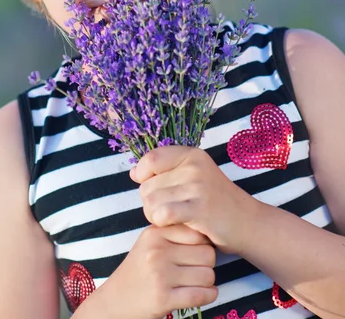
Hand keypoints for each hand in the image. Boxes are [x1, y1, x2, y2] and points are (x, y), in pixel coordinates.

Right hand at [96, 224, 216, 318]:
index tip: (198, 253)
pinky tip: (205, 294)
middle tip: (198, 270)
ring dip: (208, 282)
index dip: (204, 244)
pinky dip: (209, 296)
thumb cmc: (139, 270)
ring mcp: (160, 275)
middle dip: (208, 264)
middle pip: (207, 254)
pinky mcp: (163, 298)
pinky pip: (201, 295)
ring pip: (208, 275)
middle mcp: (157, 251)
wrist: (114, 301)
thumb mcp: (150, 243)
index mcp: (155, 233)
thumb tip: (208, 231)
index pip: (198, 233)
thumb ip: (174, 233)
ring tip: (197, 283)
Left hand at [130, 146, 257, 253]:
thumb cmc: (215, 202)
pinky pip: (161, 214)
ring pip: (150, 201)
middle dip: (150, 202)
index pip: (150, 159)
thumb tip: (133, 172)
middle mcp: (194, 165)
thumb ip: (165, 171)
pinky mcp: (199, 208)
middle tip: (170, 210)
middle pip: (147, 184)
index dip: (143, 175)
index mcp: (191, 154)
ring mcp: (197, 185)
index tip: (153, 188)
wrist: (246, 223)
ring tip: (173, 218)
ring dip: (155, 216)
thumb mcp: (193, 176)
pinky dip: (162, 223)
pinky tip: (174, 225)